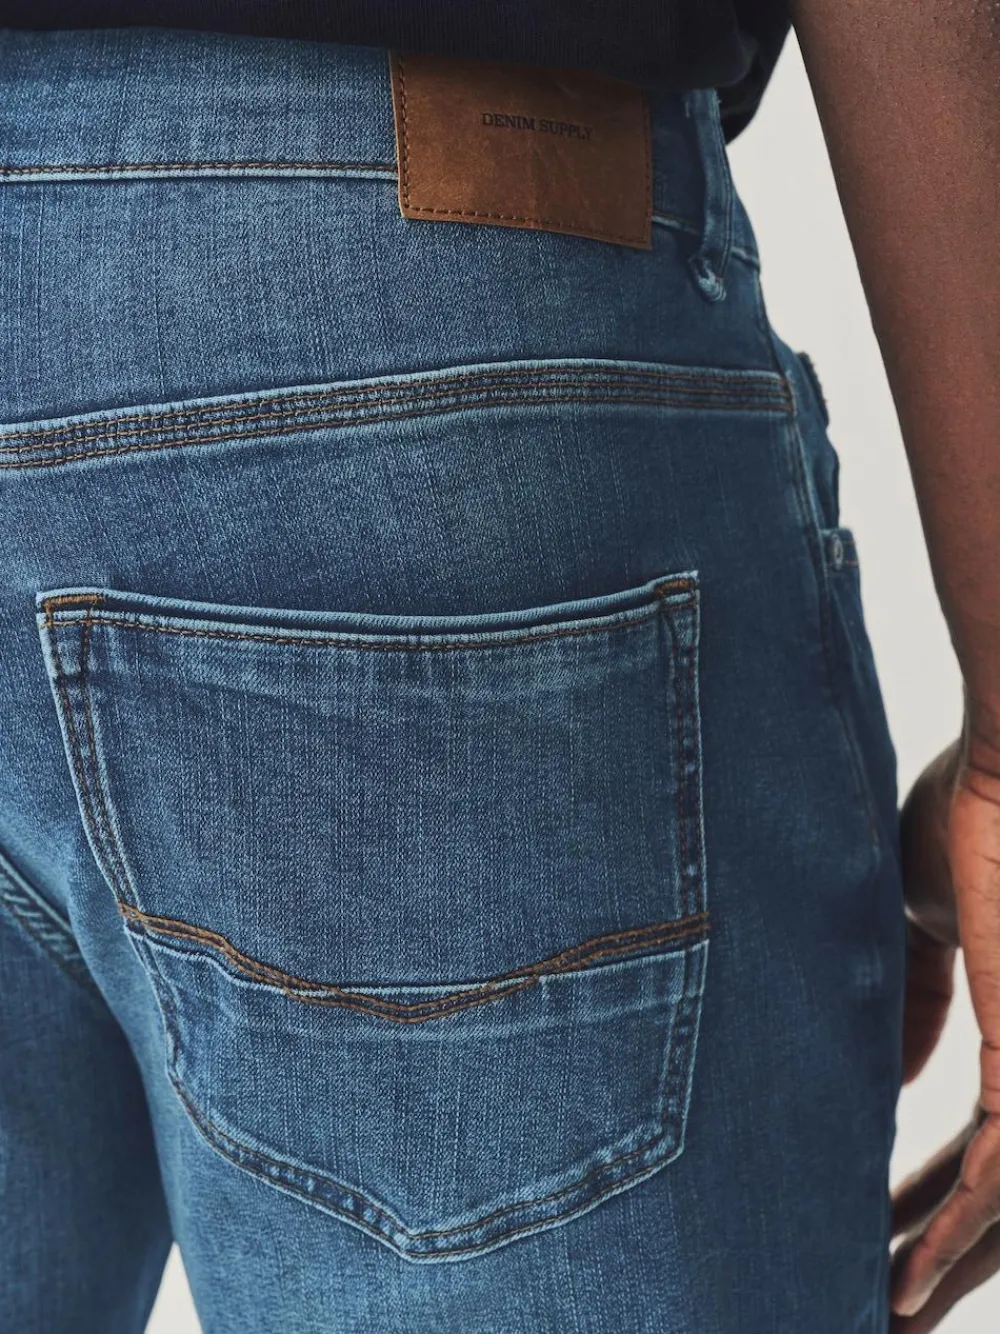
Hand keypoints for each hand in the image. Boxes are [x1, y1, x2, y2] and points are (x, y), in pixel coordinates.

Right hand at [891, 724, 999, 1325]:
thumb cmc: (973, 814)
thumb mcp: (916, 916)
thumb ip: (908, 996)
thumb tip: (885, 1069)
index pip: (974, 1140)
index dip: (922, 1193)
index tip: (868, 1224)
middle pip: (992, 1193)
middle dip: (936, 1254)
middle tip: (875, 1306)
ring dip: (939, 1268)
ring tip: (879, 1316)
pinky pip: (998, 1176)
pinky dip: (950, 1238)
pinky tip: (900, 1281)